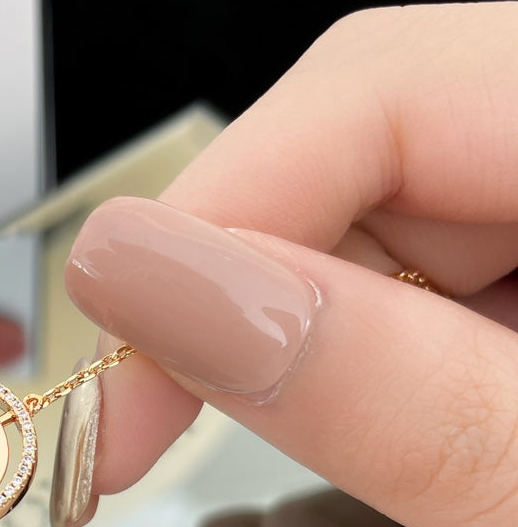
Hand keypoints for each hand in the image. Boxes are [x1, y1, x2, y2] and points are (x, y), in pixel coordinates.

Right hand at [66, 3, 517, 526]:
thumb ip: (387, 394)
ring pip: (364, 218)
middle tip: (142, 434)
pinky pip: (409, 266)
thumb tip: (157, 284)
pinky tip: (355, 412)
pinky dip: (347, 353)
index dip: (206, 229)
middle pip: (350, 155)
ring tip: (274, 432)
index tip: (117, 391)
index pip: (370, 91)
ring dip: (286, 340)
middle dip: (229, 304)